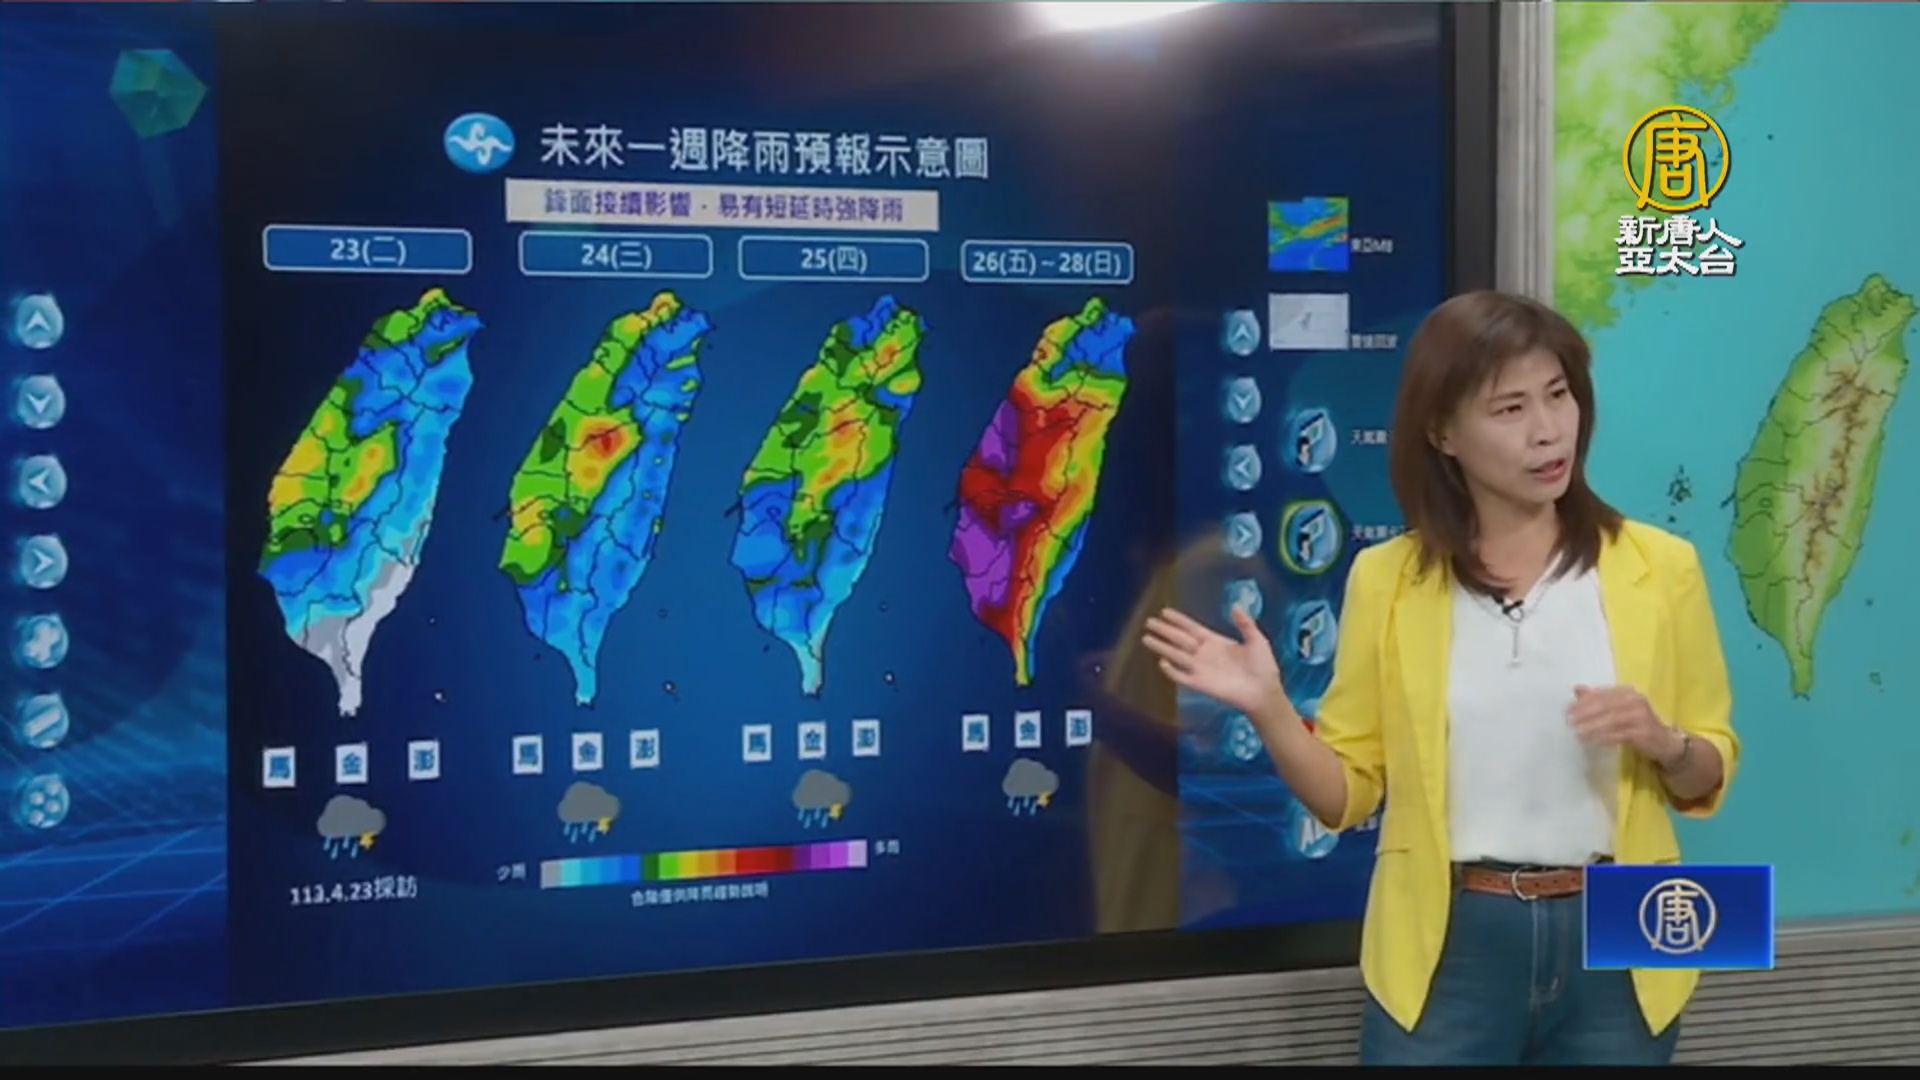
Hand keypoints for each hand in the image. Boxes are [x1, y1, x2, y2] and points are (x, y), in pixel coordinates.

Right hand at [1141, 606, 1283, 713]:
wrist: (1264, 691)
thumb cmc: (1262, 666)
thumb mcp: (1256, 640)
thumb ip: (1244, 624)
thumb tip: (1235, 606)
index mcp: (1214, 641)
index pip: (1191, 628)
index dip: (1178, 620)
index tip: (1164, 612)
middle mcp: (1204, 653)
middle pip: (1179, 639)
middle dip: (1164, 630)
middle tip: (1148, 622)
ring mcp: (1200, 668)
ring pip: (1176, 655)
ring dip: (1162, 647)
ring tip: (1146, 638)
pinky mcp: (1200, 684)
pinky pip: (1182, 677)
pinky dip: (1172, 671)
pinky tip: (1162, 662)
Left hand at [1567, 685, 1682, 763]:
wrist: (1665, 742)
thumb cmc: (1636, 724)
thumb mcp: (1618, 709)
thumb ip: (1598, 699)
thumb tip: (1576, 688)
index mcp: (1627, 691)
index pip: (1601, 694)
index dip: (1582, 702)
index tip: (1566, 711)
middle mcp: (1635, 699)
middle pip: (1605, 705)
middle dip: (1584, 713)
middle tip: (1568, 722)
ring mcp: (1641, 715)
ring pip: (1611, 720)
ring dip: (1592, 727)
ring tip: (1577, 733)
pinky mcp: (1645, 732)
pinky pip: (1621, 734)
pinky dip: (1606, 737)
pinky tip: (1594, 742)